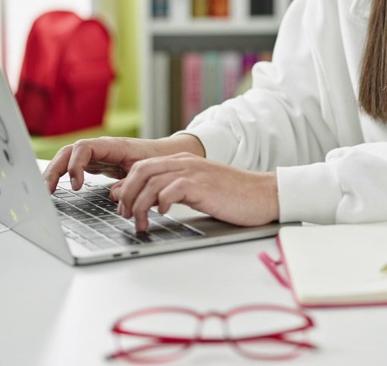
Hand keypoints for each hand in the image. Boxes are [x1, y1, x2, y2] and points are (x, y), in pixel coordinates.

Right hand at [43, 133, 204, 192]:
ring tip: (46, 190)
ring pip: (68, 158)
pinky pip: (74, 165)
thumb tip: (115, 194)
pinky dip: (63, 175)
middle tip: (48, 190)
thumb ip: (132, 181)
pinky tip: (57, 188)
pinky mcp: (96, 163)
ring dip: (55, 172)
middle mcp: (101, 148)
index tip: (76, 185)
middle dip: (55, 169)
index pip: (83, 148)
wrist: (165, 155)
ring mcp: (96, 155)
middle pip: (69, 152)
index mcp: (112, 146)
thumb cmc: (157, 160)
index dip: (76, 165)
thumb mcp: (146, 171)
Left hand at [110, 153, 279, 229]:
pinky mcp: (203, 185)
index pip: (142, 167)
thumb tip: (144, 201)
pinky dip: (161, 202)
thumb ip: (171, 191)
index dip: (127, 187)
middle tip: (126, 216)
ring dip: (140, 205)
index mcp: (183, 162)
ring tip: (141, 223)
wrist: (264, 194)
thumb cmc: (233, 196)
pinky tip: (163, 214)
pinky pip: (172, 189)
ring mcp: (194, 172)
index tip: (123, 207)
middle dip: (127, 195)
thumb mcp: (197, 191)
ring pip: (151, 182)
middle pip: (141, 171)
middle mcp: (185, 163)